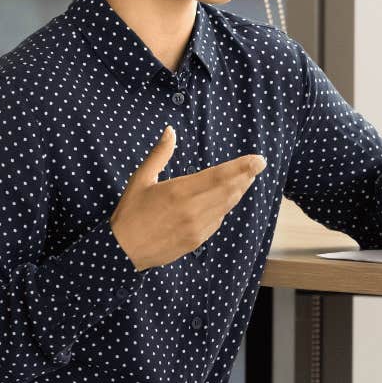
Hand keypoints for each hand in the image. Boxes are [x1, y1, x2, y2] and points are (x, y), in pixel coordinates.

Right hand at [110, 126, 265, 270]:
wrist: (123, 252)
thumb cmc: (130, 212)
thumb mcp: (141, 179)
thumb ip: (160, 154)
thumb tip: (171, 131)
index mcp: (179, 191)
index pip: (219, 176)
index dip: (242, 167)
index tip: (258, 159)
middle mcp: (193, 209)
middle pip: (229, 190)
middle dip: (246, 176)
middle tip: (259, 165)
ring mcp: (197, 227)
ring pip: (226, 206)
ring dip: (238, 191)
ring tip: (248, 178)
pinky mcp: (197, 240)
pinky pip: (217, 220)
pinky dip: (224, 208)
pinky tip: (226, 200)